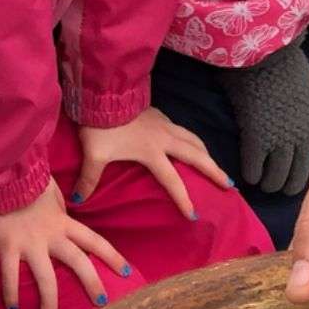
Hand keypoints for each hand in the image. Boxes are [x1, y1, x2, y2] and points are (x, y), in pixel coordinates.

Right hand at [0, 179, 127, 308]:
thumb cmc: (21, 176)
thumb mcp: (48, 187)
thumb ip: (58, 202)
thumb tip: (64, 209)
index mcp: (63, 221)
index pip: (94, 241)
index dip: (112, 257)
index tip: (126, 272)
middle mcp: (51, 234)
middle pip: (79, 262)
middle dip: (92, 283)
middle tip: (101, 303)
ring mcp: (30, 242)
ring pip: (46, 278)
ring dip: (49, 302)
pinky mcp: (7, 246)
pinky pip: (10, 275)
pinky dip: (10, 293)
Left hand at [73, 107, 232, 211]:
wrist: (104, 94)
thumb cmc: (100, 127)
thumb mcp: (94, 155)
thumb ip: (89, 179)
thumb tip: (78, 200)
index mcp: (152, 152)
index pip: (172, 180)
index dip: (183, 198)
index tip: (193, 214)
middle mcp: (164, 138)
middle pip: (197, 156)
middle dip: (214, 171)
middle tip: (229, 184)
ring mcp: (164, 124)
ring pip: (193, 139)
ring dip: (206, 153)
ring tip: (216, 165)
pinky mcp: (159, 115)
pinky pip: (182, 130)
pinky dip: (192, 139)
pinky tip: (190, 142)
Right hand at [222, 39, 308, 195]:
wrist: (264, 57)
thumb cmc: (284, 70)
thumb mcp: (306, 97)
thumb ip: (305, 120)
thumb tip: (299, 133)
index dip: (305, 173)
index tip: (296, 176)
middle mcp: (302, 140)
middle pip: (298, 177)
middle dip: (288, 186)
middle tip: (277, 187)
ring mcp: (280, 142)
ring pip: (276, 178)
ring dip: (269, 184)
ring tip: (262, 184)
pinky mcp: (257, 140)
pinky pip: (254, 169)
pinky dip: (252, 175)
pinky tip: (248, 176)